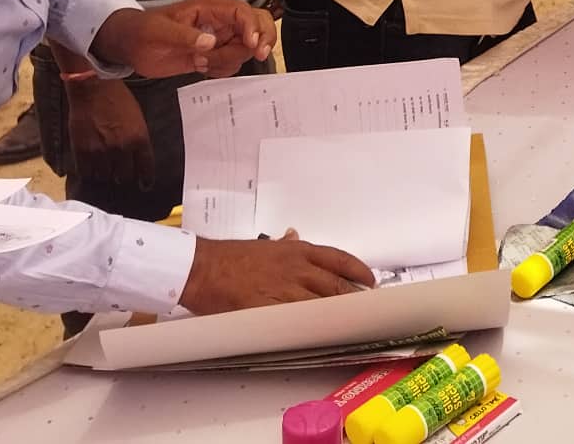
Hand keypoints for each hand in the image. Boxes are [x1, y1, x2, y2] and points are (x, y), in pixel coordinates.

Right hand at [65, 77, 153, 187]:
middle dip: (123, 176)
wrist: (93, 88)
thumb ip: (138, 139)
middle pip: (124, 176)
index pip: (146, 169)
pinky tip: (91, 168)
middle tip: (120, 173)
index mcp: (139, 139)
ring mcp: (101, 151)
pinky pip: (86, 172)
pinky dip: (89, 172)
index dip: (145, 180)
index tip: (144, 185)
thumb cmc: (118, 99)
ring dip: (105, 174)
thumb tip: (138, 157)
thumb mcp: (137, 118)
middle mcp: (121, 148)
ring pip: (105, 176)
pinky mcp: (82, 151)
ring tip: (104, 168)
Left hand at [91, 0, 274, 79]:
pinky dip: (222, 70)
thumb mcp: (159, 32)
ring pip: (245, 49)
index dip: (253, 27)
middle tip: (259, 55)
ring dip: (228, 61)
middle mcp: (220, 22)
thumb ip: (184, 37)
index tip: (252, 45)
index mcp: (210, 9)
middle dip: (263, 39)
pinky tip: (201, 68)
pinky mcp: (215, 55)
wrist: (132, 47)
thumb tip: (211, 43)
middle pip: (257, 25)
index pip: (243, 12)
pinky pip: (232, 64)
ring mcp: (220, 39)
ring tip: (199, 62)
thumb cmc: (143, 32)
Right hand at [181, 232, 375, 312]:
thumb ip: (285, 247)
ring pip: (320, 304)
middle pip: (335, 284)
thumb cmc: (230, 257)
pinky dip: (310, 328)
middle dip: (352, 298)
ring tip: (349, 324)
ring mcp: (284, 289)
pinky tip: (319, 335)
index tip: (370, 281)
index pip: (338, 259)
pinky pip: (296, 321)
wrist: (203, 267)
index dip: (358, 271)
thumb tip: (295, 239)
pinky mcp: (269, 309)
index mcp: (297, 251)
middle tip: (365, 309)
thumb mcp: (265, 246)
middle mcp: (297, 268)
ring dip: (336, 315)